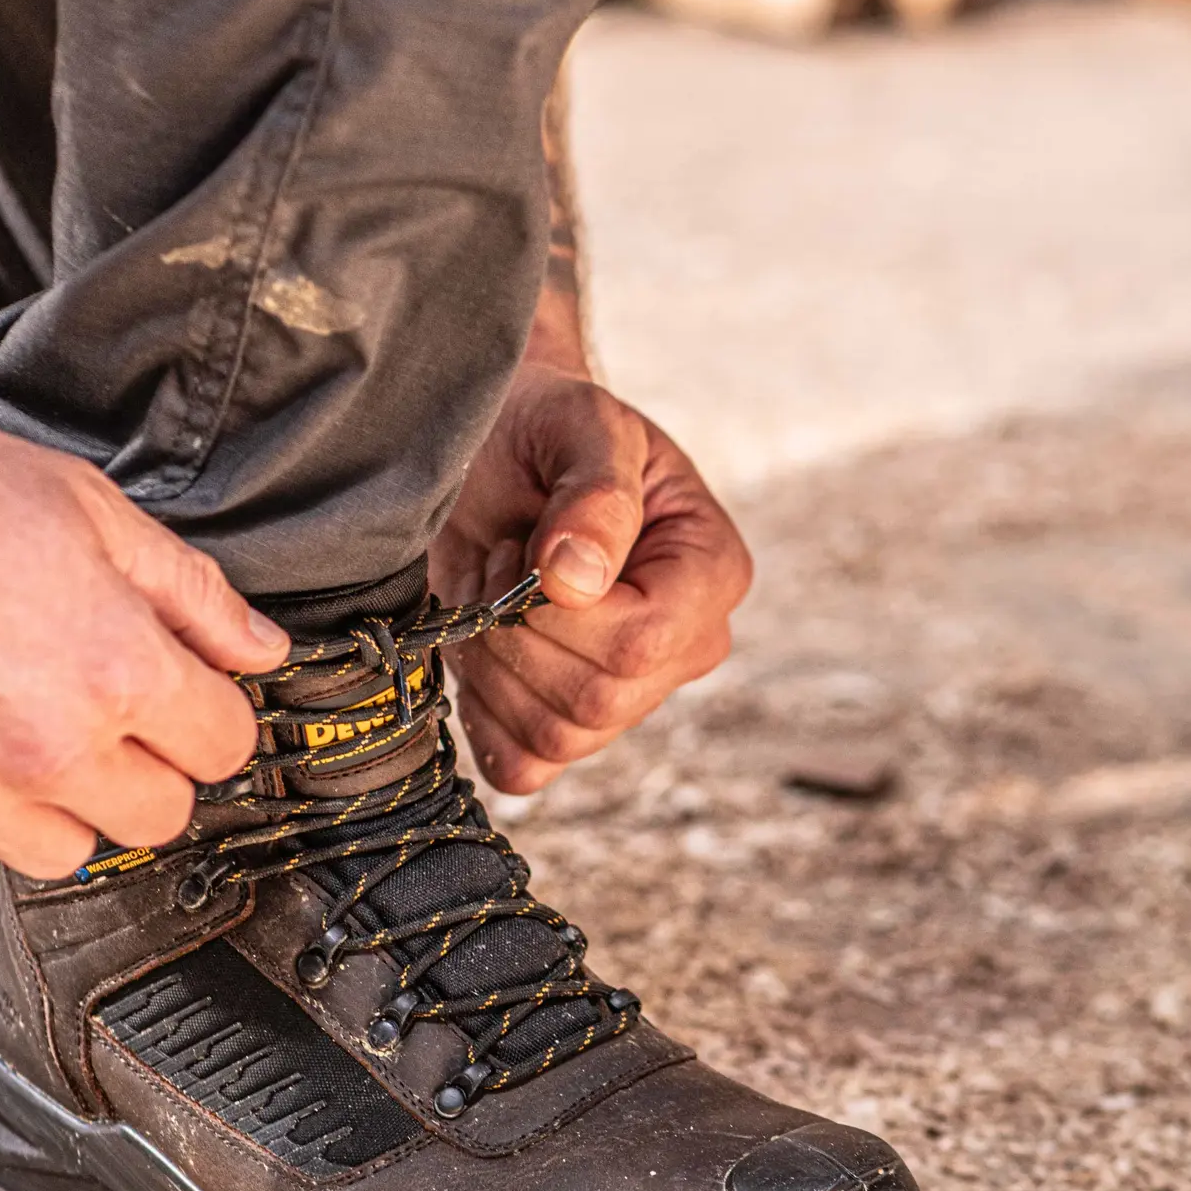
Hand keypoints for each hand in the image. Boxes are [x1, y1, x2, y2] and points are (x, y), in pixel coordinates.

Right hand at [0, 388, 287, 916]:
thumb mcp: (92, 511)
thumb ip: (191, 595)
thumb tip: (262, 651)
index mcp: (120, 672)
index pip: (225, 747)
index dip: (207, 715)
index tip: (177, 696)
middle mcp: (53, 750)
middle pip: (160, 815)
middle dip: (145, 766)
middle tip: (97, 712)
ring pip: (68, 858)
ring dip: (57, 811)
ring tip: (14, 739)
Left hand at [430, 364, 750, 794]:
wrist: (496, 451)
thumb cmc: (546, 430)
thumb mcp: (578, 424)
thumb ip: (594, 493)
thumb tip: (576, 580)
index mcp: (709, 575)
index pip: (641, 642)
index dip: (559, 614)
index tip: (522, 549)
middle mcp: (683, 647)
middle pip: (594, 701)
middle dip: (514, 636)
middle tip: (498, 563)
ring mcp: (628, 696)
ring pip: (554, 739)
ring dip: (490, 668)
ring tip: (490, 593)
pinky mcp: (566, 726)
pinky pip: (522, 766)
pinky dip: (481, 717)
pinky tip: (480, 648)